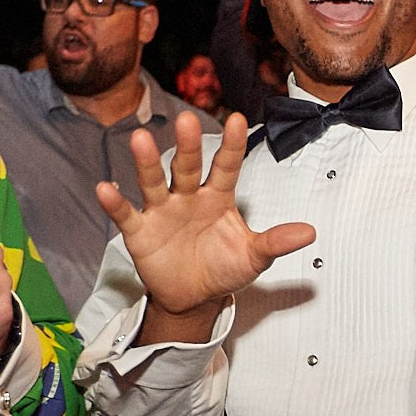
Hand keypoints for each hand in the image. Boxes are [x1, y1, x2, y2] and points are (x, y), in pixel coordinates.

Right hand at [95, 113, 315, 344]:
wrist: (194, 297)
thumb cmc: (223, 267)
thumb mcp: (253, 257)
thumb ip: (276, 242)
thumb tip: (310, 232)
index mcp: (218, 197)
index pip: (226, 166)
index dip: (231, 145)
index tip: (236, 119)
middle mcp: (188, 196)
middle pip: (187, 167)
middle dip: (188, 146)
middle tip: (187, 121)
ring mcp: (162, 211)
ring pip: (154, 182)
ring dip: (146, 163)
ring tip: (139, 139)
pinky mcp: (140, 232)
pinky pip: (126, 214)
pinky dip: (116, 202)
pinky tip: (106, 187)